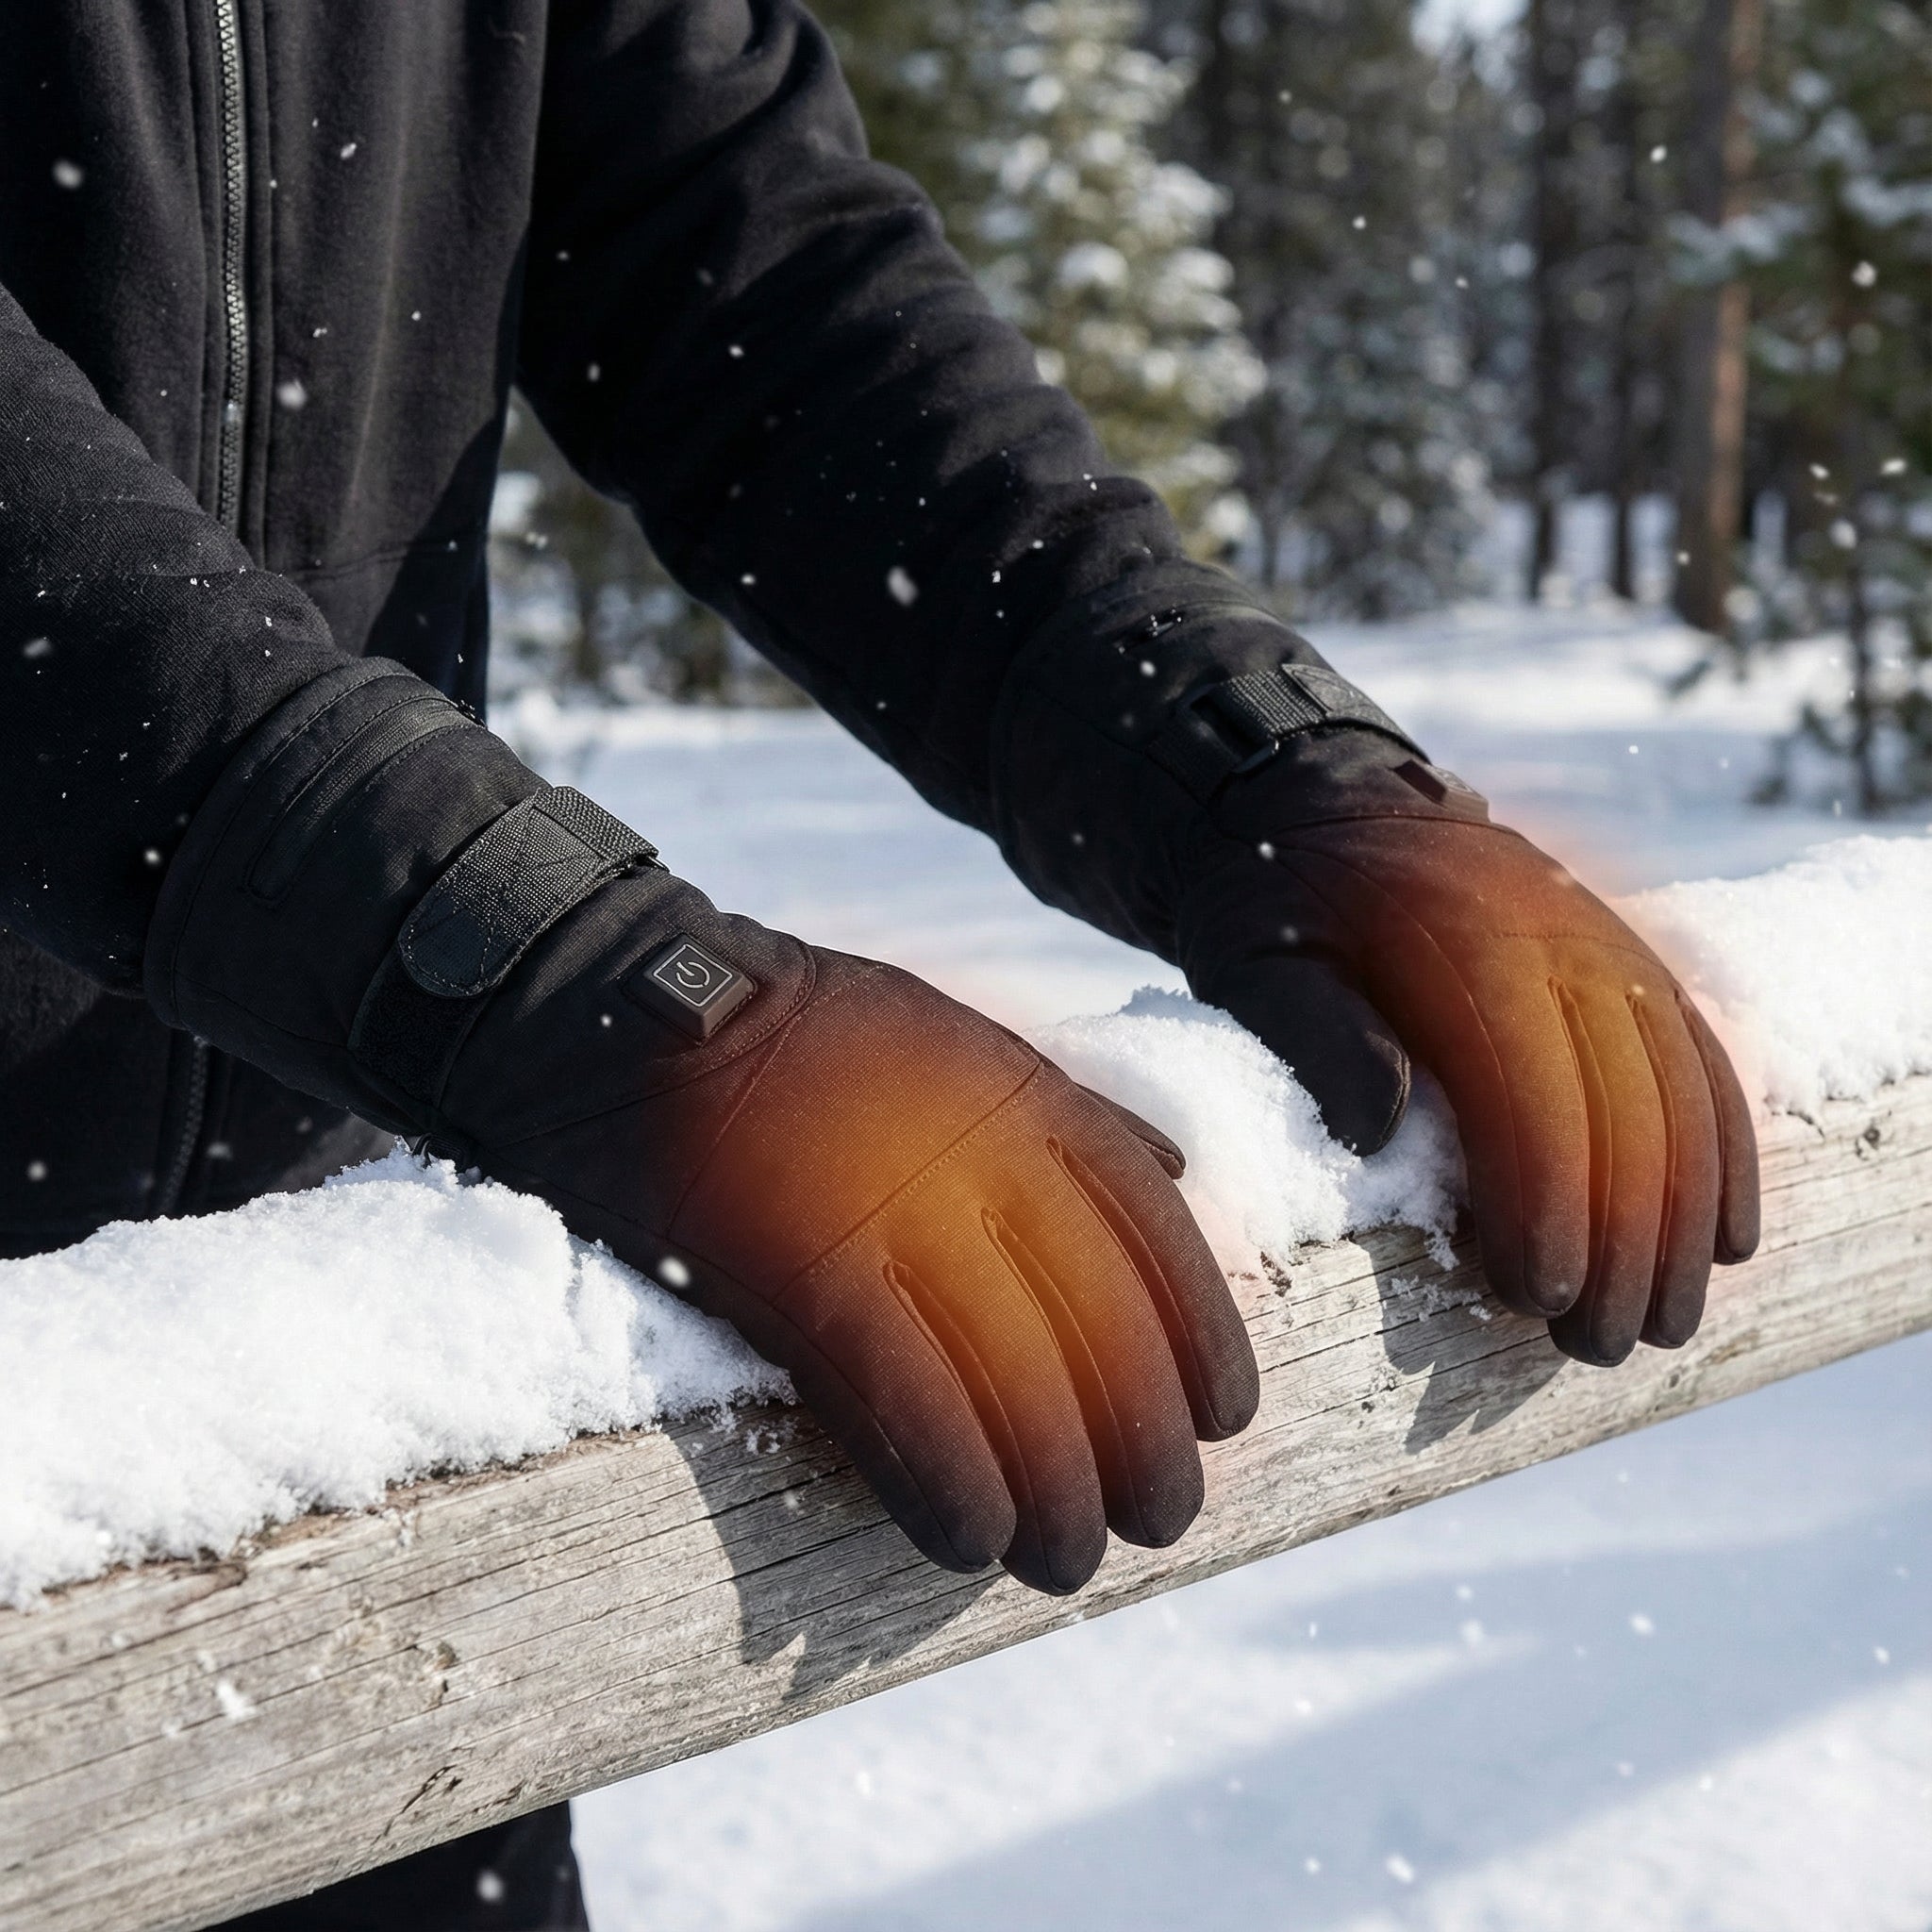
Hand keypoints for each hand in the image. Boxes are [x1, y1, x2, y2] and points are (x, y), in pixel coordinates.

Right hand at [149, 665, 1257, 1593]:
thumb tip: (1173, 1181)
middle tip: (1158, 1520)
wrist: (617, 999)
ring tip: (1064, 1560)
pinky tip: (965, 1542)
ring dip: (1055, 1494)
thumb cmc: (784, 1029)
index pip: (1159, 1232)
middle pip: (1102, 1325)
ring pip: (1016, 1382)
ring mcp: (890, 1211)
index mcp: (1021, 1089)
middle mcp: (977, 1152)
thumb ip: (1059, 1103)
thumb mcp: (949, 1028)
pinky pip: (906, 1407)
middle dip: (1146, 1440)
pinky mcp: (801, 1270)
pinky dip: (950, 1488)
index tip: (1227, 1416)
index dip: (1206, 1338)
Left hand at [1177, 738, 1758, 1363]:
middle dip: (1625, 1244)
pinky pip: (1705, 1059)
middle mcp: (1559, 938)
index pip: (1532, 1095)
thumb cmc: (1276, 906)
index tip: (1535, 1298)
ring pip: (1683, 1095)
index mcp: (1461, 944)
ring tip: (1663, 1325)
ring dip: (1685, 1219)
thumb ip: (1318, 1038)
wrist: (1321, 801)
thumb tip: (1383, 1132)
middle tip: (1597, 1349)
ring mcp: (1608, 944)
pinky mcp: (1631, 959)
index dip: (1548, 1205)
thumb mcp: (1257, 962)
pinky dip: (1725, 1151)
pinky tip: (1725, 1239)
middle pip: (1626, 1110)